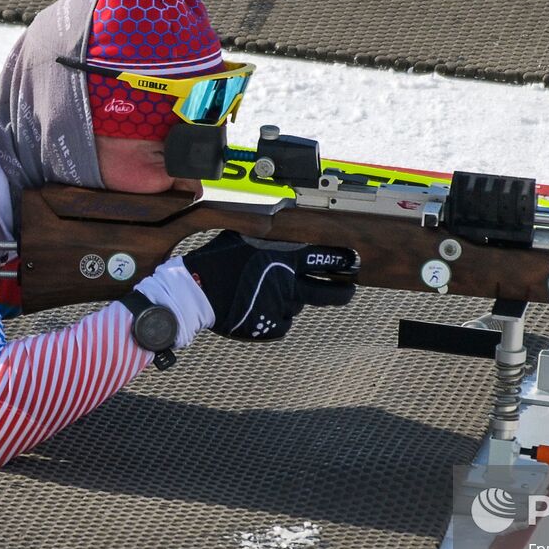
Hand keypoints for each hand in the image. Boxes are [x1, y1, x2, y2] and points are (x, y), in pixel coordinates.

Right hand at [182, 231, 357, 340]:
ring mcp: (280, 308)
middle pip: (329, 294)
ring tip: (268, 294)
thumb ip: (268, 235)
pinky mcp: (269, 327)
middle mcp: (288, 285)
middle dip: (343, 292)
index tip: (351, 262)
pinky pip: (281, 323)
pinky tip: (259, 308)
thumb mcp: (245, 236)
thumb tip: (279, 221)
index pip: (324, 261)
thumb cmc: (217, 260)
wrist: (197, 293)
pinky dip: (274, 318)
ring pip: (296, 307)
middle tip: (348, 290)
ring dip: (290, 301)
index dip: (342, 261)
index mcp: (285, 260)